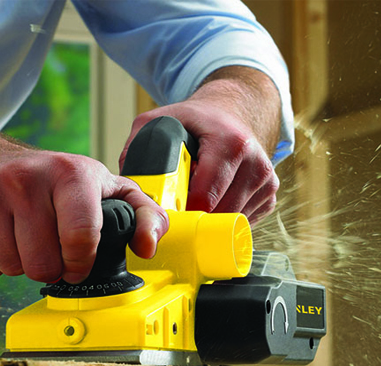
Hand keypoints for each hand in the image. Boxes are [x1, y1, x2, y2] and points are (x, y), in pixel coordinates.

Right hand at [0, 149, 167, 283]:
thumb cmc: (53, 180)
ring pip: (13, 268)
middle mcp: (27, 179)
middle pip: (44, 263)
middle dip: (51, 267)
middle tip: (49, 249)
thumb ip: (141, 215)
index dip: (80, 264)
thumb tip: (148, 248)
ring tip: (25, 240)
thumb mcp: (106, 188)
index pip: (81, 237)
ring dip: (23, 264)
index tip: (77, 265)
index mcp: (71, 173)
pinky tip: (1, 239)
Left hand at [120, 67, 281, 224]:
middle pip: (219, 213)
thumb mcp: (161, 120)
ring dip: (211, 219)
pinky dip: (226, 218)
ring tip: (196, 200)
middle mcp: (256, 162)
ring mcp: (267, 180)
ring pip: (233, 221)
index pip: (206, 196)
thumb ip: (138, 145)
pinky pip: (245, 221)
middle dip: (196, 217)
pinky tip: (215, 199)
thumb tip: (126, 183)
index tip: (169, 212)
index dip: (183, 211)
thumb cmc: (197, 120)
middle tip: (179, 209)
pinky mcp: (270, 194)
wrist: (232, 113)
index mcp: (231, 142)